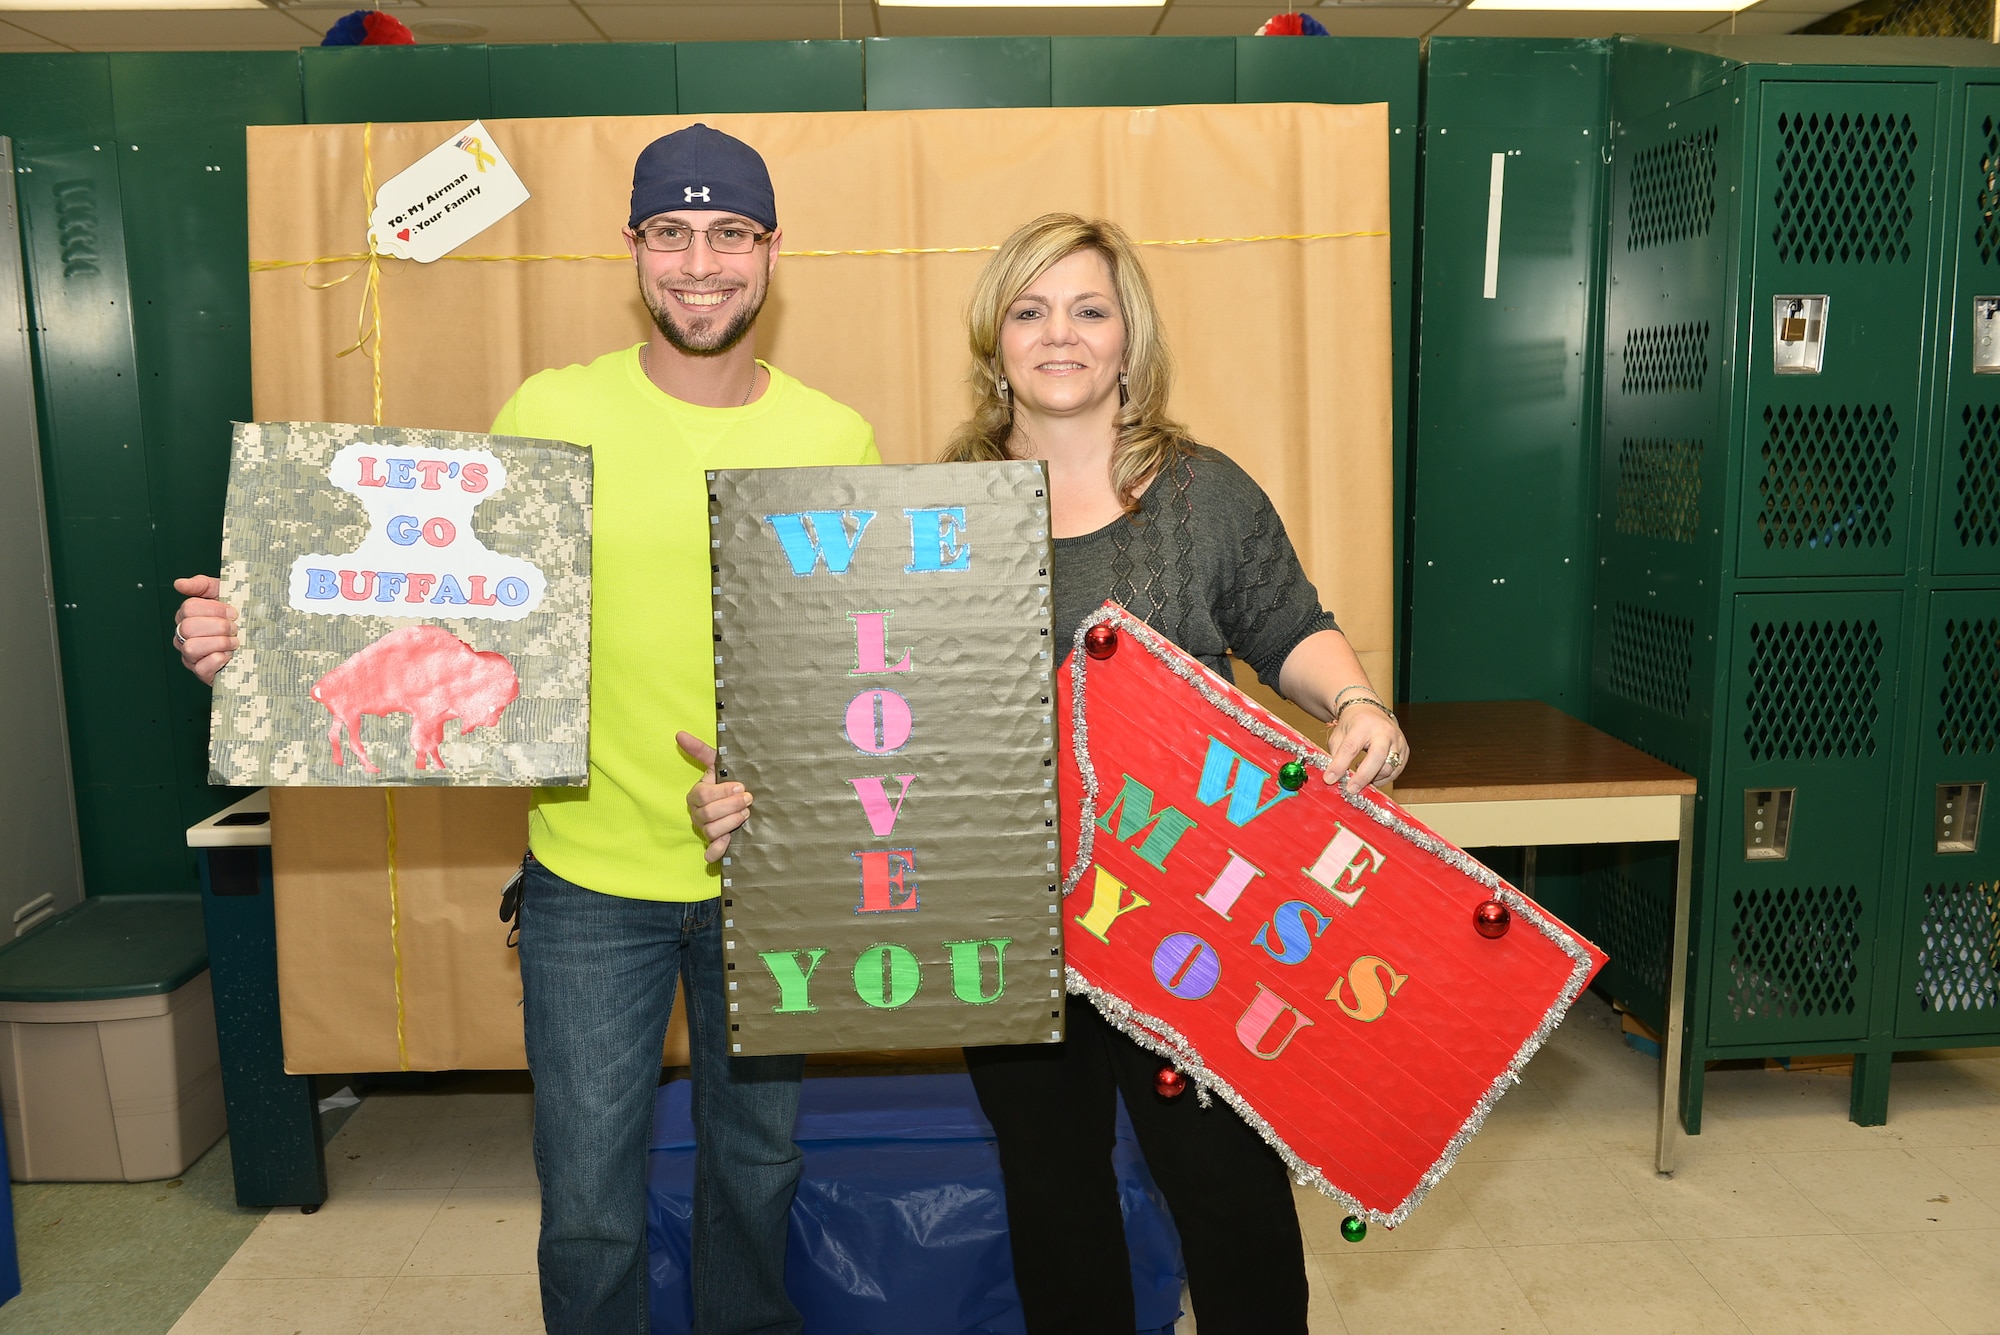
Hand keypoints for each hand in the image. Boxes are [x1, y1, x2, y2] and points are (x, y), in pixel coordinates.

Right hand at [173, 575, 237, 684]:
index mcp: (188, 616)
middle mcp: (184, 635)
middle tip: (235, 628)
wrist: (258, 644)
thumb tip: (179, 583)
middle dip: (218, 626)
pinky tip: (229, 655)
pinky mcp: (201, 672)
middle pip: (189, 627)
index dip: (214, 609)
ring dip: (219, 643)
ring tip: (234, 642)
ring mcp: (190, 655)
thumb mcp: (223, 595)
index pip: (189, 608)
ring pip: (191, 647)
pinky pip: (201, 667)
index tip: (233, 612)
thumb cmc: (238, 618)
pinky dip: (218, 660)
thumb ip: (202, 585)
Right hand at [680, 731, 751, 863]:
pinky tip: (729, 842)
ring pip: (711, 832)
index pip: (704, 795)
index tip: (742, 786)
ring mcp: (704, 830)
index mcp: (696, 795)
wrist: (740, 798)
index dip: (724, 792)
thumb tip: (679, 734)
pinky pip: (711, 852)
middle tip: (748, 799)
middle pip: (708, 815)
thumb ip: (699, 750)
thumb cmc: (726, 779)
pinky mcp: (714, 844)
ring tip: (746, 814)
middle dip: (731, 806)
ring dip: (731, 823)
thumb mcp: (716, 763)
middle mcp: (697, 814)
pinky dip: (719, 850)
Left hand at [1323, 698, 1407, 791]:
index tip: (1330, 779)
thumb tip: (1333, 778)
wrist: (1370, 710)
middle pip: (1377, 758)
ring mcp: (1397, 740)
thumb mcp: (1338, 734)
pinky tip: (1372, 775)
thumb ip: (1335, 755)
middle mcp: (1384, 731)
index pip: (1351, 747)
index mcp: (1363, 724)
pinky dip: (1383, 778)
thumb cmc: (1353, 723)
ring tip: (1360, 777)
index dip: (1340, 765)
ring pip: (1389, 768)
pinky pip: (1396, 771)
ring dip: (1373, 778)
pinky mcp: (1405, 750)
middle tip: (1351, 789)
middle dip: (1363, 777)